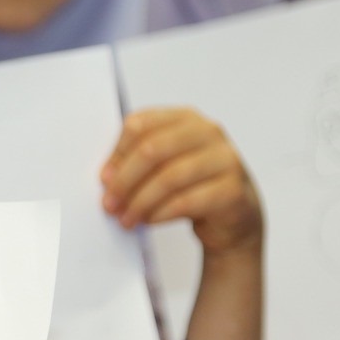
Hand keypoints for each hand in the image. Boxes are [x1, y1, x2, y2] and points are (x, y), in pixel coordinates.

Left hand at [101, 109, 262, 258]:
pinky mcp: (232, 189)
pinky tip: (148, 221)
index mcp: (185, 118)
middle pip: (152, 150)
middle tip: (109, 204)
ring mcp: (224, 159)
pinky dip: (160, 214)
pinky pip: (186, 201)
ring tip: (126, 219)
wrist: (234, 215)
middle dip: (125, 181)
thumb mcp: (164, 166)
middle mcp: (208, 132)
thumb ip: (137, 161)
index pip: (141, 124)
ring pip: (168, 178)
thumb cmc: (193, 186)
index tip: (104, 179)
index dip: (117, 153)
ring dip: (139, 202)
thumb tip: (108, 177)